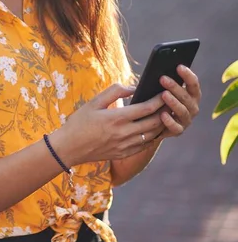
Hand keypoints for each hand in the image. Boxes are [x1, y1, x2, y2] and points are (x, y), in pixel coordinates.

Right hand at [50, 84, 165, 166]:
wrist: (69, 148)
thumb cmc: (80, 122)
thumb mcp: (94, 102)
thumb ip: (115, 91)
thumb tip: (133, 87)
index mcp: (117, 118)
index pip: (146, 108)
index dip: (159, 100)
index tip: (165, 92)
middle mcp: (124, 133)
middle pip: (154, 122)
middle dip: (165, 111)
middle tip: (171, 102)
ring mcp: (125, 146)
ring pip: (152, 135)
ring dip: (161, 124)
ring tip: (166, 114)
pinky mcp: (123, 154)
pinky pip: (144, 145)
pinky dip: (152, 136)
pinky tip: (153, 129)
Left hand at [155, 65, 200, 139]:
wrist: (156, 121)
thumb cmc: (160, 99)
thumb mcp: (163, 89)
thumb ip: (166, 81)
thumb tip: (159, 69)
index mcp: (192, 95)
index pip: (193, 84)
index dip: (187, 75)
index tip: (178, 66)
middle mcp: (192, 107)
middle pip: (187, 97)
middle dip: (176, 87)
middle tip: (163, 78)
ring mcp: (186, 120)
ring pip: (183, 111)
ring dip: (173, 102)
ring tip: (163, 94)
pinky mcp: (178, 131)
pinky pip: (176, 128)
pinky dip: (170, 121)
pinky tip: (162, 114)